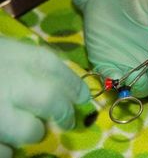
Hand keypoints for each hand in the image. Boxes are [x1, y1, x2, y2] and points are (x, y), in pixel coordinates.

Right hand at [0, 37, 89, 157]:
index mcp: (4, 54)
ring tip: (31, 129)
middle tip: (69, 120)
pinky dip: (8, 150)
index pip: (50, 64)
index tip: (84, 95)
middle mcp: (1, 81)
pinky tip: (3, 142)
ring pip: (29, 130)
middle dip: (63, 111)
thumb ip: (18, 58)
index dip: (73, 81)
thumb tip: (54, 76)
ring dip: (34, 132)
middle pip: (48, 98)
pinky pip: (4, 152)